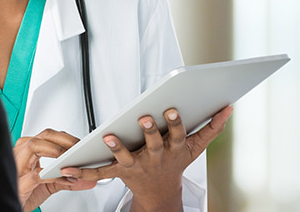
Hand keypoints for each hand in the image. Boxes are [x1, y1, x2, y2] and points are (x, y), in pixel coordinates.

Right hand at [14, 128, 96, 211]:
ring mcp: (18, 166)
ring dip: (56, 151)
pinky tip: (65, 179)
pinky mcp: (19, 182)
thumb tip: (89, 179)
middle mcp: (21, 154)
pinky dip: (53, 176)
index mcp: (27, 152)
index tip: (81, 144)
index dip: (66, 137)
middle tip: (79, 148)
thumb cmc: (25, 194)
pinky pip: (37, 174)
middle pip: (43, 136)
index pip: (48, 136)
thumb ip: (68, 180)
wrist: (9, 208)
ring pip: (34, 146)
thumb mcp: (49, 185)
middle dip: (64, 139)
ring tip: (70, 161)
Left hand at [60, 105, 232, 211]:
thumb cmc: (176, 161)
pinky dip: (86, 169)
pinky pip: (102, 170)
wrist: (159, 191)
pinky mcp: (120, 171)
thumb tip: (228, 108)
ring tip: (108, 136)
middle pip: (152, 143)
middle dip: (149, 131)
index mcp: (173, 149)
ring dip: (117, 147)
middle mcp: (155, 157)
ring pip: (127, 156)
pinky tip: (70, 166)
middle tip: (144, 117)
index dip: (174, 123)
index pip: (175, 134)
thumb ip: (212, 127)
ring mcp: (137, 165)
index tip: (172, 109)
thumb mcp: (195, 147)